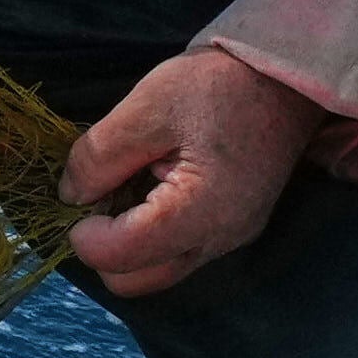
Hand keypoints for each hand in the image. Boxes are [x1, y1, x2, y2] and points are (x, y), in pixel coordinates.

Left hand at [64, 49, 308, 295]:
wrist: (287, 77)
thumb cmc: (219, 85)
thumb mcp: (147, 107)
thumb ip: (100, 156)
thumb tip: (71, 195)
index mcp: (201, 211)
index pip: (122, 257)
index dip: (85, 234)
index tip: (80, 194)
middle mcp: (221, 238)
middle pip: (137, 281)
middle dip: (105, 247)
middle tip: (101, 194)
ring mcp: (232, 237)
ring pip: (158, 269)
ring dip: (129, 242)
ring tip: (129, 185)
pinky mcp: (236, 227)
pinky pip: (180, 250)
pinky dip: (154, 233)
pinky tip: (153, 186)